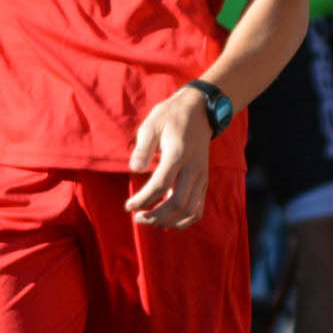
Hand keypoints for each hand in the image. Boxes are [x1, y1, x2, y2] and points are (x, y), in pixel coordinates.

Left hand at [126, 85, 215, 228]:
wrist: (200, 111)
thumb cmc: (171, 117)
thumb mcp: (151, 125)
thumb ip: (143, 148)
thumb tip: (135, 170)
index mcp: (179, 154)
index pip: (161, 185)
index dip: (143, 199)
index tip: (128, 206)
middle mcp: (194, 169)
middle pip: (178, 204)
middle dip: (156, 216)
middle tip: (137, 218)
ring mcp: (202, 177)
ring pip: (191, 211)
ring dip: (170, 221)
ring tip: (151, 220)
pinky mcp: (204, 182)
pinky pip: (198, 209)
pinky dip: (183, 220)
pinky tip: (167, 220)